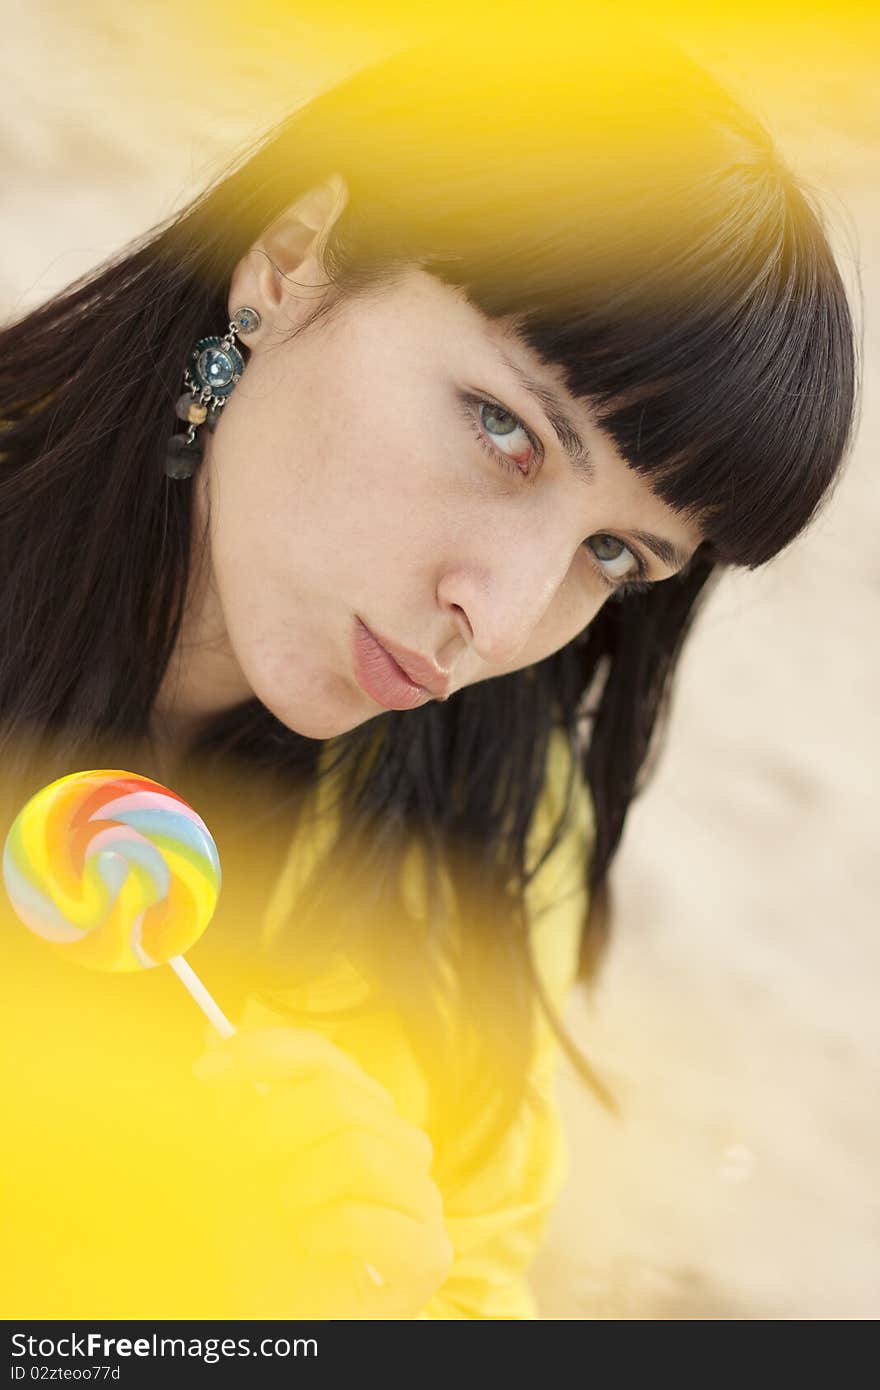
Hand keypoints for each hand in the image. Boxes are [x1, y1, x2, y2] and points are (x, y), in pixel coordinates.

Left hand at [191, 1025, 453, 1317]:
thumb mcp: (236, 1170)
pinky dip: (321, 1232)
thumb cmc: (260, 1252)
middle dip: (272, 1136)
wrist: (282, 1325)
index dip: (263, 1051)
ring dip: (298, 1190)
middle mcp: (401, 1146)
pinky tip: (315, 1249)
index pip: (323, 1056)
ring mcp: (423, 1200)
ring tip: (291, 1219)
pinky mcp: (428, 1254)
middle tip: (246, 1174)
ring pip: (357, 1149)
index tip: (204, 1071)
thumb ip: (233, 1105)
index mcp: (362, 1115)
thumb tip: (209, 1029)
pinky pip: (364, 1214)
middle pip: (338, 1097)